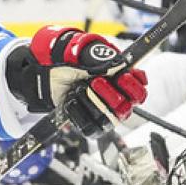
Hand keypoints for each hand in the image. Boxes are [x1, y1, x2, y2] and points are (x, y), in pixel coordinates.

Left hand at [6, 26, 147, 135]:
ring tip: (80, 89)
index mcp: (120, 80)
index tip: (121, 78)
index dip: (132, 86)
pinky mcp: (90, 123)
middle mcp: (116, 97)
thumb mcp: (85, 57)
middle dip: (110, 94)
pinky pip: (93, 127)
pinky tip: (73, 100)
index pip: (139, 90)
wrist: (46, 74)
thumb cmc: (67, 63)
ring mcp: (103, 111)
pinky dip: (80, 112)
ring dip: (94, 102)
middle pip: (127, 106)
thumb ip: (104, 62)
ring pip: (111, 118)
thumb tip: (121, 66)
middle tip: (95, 82)